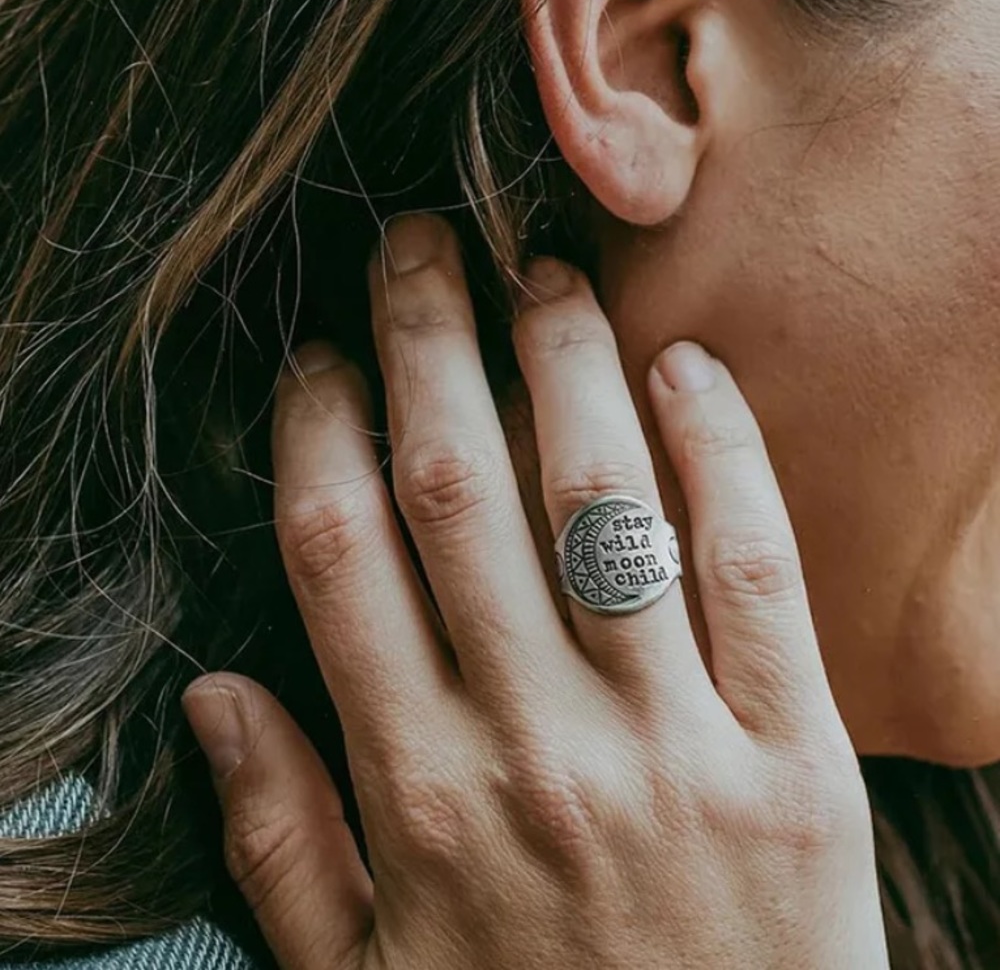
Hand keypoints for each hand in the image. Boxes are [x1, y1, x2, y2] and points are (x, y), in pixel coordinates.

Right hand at [183, 214, 888, 969]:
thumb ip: (282, 840)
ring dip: (566, 365)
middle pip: (460, 492)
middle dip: (428, 343)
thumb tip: (215, 695)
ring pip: (604, 504)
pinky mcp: (796, 764)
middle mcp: (537, 751)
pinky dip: (723, 453)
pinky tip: (686, 367)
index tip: (320, 361)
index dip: (321, 432)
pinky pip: (756, 569)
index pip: (343, 554)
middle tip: (418, 246)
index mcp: (423, 798)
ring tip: (541, 271)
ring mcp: (673, 750)